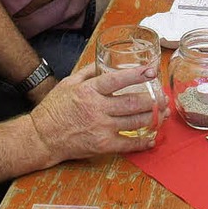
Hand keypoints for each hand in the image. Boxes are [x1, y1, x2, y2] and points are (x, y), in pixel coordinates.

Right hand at [29, 63, 169, 163]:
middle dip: (153, 99)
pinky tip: (152, 138)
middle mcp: (97, 108)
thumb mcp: (68, 82)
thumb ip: (88, 72)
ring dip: (153, 118)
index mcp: (89, 90)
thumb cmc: (54, 108)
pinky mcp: (102, 145)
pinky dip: (142, 142)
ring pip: (134, 122)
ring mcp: (101, 128)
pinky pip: (127, 144)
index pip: (118, 80)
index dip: (137, 75)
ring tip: (164, 113)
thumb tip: (104, 62)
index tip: (152, 71)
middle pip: (132, 102)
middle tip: (164, 96)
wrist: (43, 136)